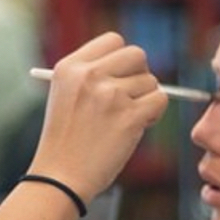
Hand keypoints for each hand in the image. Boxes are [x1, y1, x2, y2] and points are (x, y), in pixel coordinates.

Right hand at [29, 32, 166, 202]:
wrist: (60, 178)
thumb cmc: (65, 142)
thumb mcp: (64, 96)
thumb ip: (92, 76)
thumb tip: (133, 67)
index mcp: (70, 67)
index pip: (113, 41)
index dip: (123, 60)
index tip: (119, 78)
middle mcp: (89, 75)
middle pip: (137, 55)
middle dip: (140, 75)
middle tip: (131, 98)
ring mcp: (110, 95)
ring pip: (151, 82)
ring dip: (145, 100)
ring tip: (125, 121)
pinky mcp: (129, 116)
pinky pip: (160, 101)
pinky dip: (154, 114)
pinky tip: (137, 127)